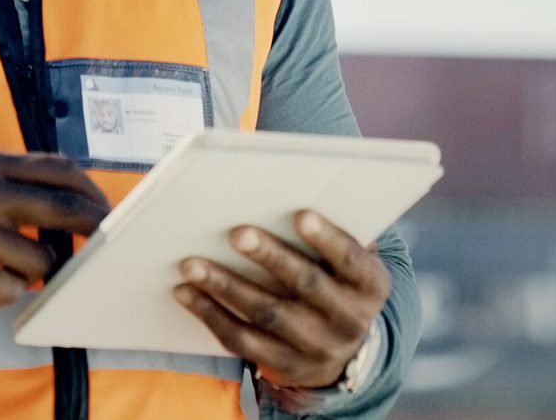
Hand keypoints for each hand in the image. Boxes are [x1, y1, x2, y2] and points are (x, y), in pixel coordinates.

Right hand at [0, 150, 109, 315]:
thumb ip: (10, 184)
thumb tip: (75, 201)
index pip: (59, 168)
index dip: (91, 193)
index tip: (105, 213)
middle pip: (63, 208)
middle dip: (92, 232)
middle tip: (102, 250)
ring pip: (40, 261)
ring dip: (28, 276)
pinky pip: (10, 290)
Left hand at [174, 210, 388, 389]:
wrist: (345, 352)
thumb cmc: (339, 282)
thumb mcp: (351, 262)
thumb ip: (334, 233)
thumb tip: (292, 190)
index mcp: (369, 285)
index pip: (351, 260)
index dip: (327, 239)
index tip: (300, 215)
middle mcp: (348, 319)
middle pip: (305, 285)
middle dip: (270, 257)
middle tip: (236, 233)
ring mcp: (315, 347)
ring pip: (266, 315)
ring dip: (226, 286)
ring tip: (192, 263)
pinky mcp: (283, 365)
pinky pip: (242, 340)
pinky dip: (210, 314)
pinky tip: (186, 293)